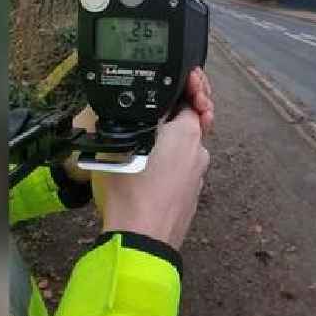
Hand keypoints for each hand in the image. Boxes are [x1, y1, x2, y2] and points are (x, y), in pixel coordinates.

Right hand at [98, 67, 213, 249]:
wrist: (141, 240)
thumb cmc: (130, 193)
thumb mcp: (116, 147)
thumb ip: (122, 123)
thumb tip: (116, 114)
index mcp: (187, 133)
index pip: (194, 97)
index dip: (190, 84)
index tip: (187, 75)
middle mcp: (199, 151)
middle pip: (194, 120)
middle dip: (181, 109)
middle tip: (167, 101)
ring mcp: (198, 175)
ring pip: (188, 145)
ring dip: (174, 137)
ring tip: (151, 134)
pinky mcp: (192, 194)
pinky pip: (184, 167)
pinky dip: (173, 160)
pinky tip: (153, 163)